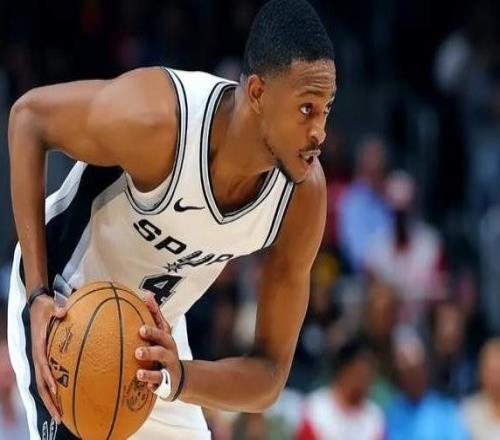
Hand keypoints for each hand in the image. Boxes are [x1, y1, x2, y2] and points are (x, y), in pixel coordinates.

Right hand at [29, 293, 66, 422]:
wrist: (37, 305)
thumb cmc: (45, 306)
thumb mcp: (49, 305)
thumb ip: (56, 308)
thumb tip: (63, 311)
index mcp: (39, 345)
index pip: (43, 364)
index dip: (48, 377)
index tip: (56, 390)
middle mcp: (38, 356)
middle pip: (41, 383)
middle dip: (49, 400)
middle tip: (60, 416)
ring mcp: (41, 360)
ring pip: (43, 385)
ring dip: (51, 401)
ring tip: (61, 416)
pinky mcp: (45, 359)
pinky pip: (48, 379)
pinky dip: (53, 391)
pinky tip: (64, 400)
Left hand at [135, 293, 181, 400]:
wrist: (179, 376)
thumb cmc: (164, 348)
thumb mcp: (162, 332)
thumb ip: (154, 313)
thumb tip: (146, 294)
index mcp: (166, 341)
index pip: (161, 333)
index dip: (152, 331)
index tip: (141, 328)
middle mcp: (169, 355)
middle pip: (162, 351)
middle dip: (151, 351)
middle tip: (137, 351)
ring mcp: (168, 371)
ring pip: (160, 371)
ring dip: (150, 372)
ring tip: (139, 372)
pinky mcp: (166, 386)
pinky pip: (160, 387)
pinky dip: (154, 387)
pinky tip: (147, 387)